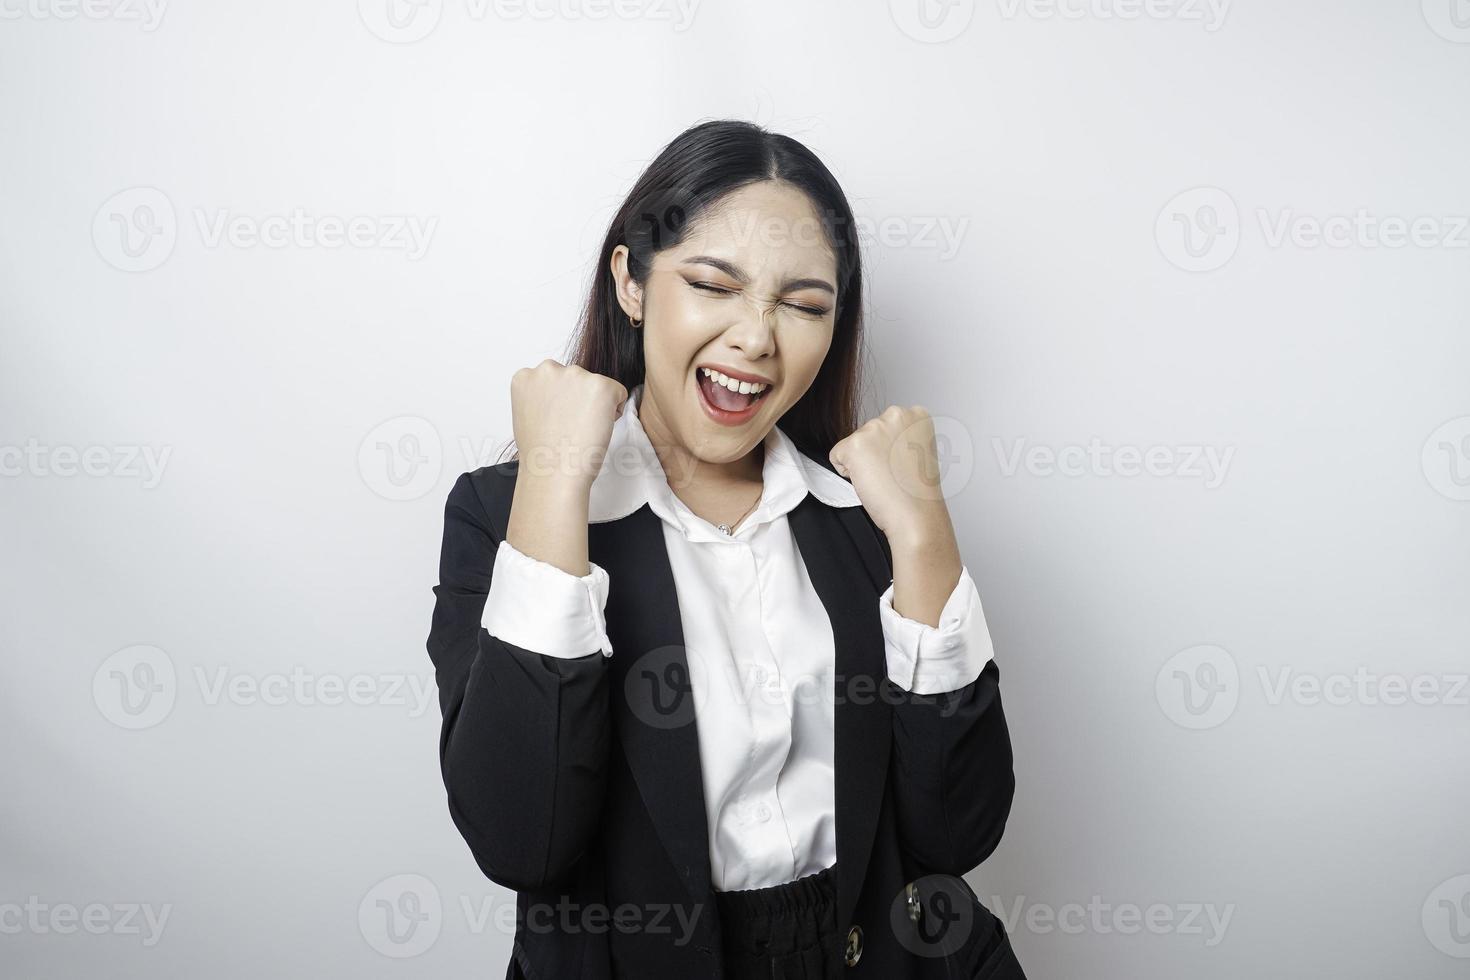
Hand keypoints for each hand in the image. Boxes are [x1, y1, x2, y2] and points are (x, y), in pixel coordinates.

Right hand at [510, 359, 628, 488]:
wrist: (554, 472)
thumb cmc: (541, 453)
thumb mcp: (528, 415)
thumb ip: (541, 396)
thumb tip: (559, 396)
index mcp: (526, 376)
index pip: (553, 380)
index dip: (560, 403)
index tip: (557, 421)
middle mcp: (548, 369)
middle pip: (575, 379)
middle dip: (578, 399)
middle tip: (571, 427)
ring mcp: (575, 374)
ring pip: (596, 385)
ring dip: (595, 404)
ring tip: (582, 429)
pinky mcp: (601, 385)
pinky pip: (618, 392)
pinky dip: (614, 410)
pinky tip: (598, 428)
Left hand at [828, 405, 955, 550]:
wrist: (915, 514)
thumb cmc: (918, 491)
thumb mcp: (917, 451)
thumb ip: (898, 437)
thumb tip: (879, 440)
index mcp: (916, 414)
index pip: (886, 426)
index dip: (891, 449)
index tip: (904, 463)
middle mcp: (895, 414)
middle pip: (867, 432)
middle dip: (874, 454)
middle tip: (893, 473)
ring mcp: (873, 428)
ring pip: (853, 445)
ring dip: (862, 463)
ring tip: (884, 478)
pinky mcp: (854, 444)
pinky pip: (836, 456)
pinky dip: (848, 473)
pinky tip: (870, 481)